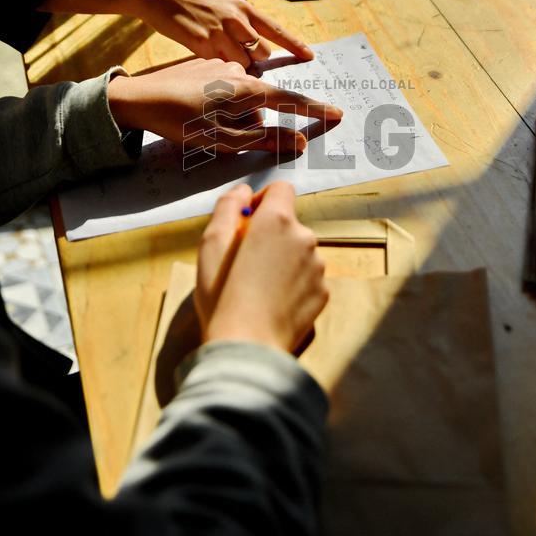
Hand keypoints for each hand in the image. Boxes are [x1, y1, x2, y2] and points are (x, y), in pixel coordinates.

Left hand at [107, 58, 342, 153]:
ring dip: (232, 114)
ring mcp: (222, 65)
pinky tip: (193, 108)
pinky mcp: (206, 64)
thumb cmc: (178, 122)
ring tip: (201, 123)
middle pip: (261, 106)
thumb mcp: (223, 140)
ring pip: (242, 99)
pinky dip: (218, 102)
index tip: (337, 114)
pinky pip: (224, 89)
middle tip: (218, 136)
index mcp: (247, 90)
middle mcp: (239, 71)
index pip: (291, 102)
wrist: (136, 98)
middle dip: (250, 124)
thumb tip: (299, 142)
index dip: (314, 111)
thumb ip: (264, 141)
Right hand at [133, 0, 313, 66]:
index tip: (310, 56)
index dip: (294, 44)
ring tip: (220, 60)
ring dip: (236, 68)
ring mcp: (219, 32)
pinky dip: (217, 70)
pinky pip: (220, 66)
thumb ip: (240, 22)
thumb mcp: (222, 4)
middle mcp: (236, 19)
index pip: (275, 29)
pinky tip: (206, 62)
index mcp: (243, 7)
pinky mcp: (202, 44)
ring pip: (243, 63)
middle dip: (255, 61)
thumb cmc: (192, 1)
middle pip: (261, 53)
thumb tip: (256, 44)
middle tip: (240, 61)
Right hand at [196, 182, 328, 352]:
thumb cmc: (222, 293)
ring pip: (299, 252)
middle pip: (289, 224)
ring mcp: (318, 267)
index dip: (262, 200)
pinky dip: (293, 284)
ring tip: (259, 287)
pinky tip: (274, 302)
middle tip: (245, 262)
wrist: (247, 346)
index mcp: (277, 221)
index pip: (281, 189)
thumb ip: (227, 207)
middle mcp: (305, 238)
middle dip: (269, 236)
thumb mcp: (211, 244)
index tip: (246, 220)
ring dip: (283, 260)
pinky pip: (308, 278)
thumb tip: (243, 192)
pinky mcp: (324, 292)